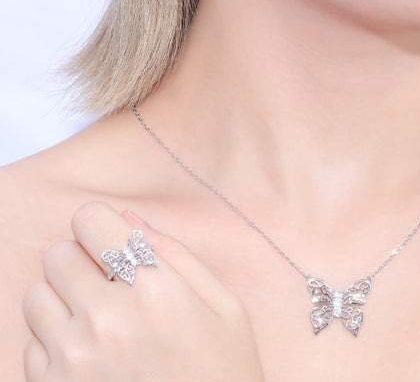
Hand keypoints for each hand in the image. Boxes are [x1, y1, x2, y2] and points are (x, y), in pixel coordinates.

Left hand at [23, 201, 264, 381]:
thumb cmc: (223, 373)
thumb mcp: (224, 305)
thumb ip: (175, 253)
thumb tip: (127, 219)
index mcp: (152, 289)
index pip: (90, 220)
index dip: (101, 226)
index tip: (113, 243)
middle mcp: (105, 320)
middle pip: (58, 253)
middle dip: (83, 259)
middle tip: (111, 283)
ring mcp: (73, 360)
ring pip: (36, 296)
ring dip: (64, 299)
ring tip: (99, 320)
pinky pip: (30, 344)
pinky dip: (55, 341)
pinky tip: (92, 355)